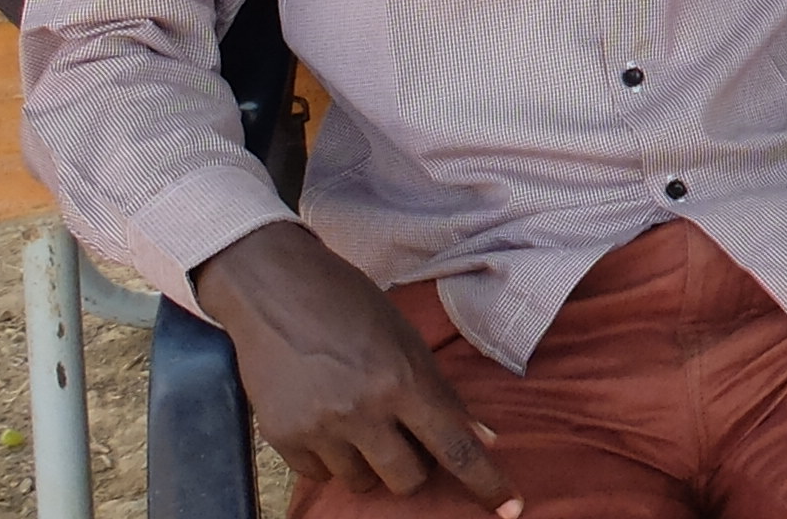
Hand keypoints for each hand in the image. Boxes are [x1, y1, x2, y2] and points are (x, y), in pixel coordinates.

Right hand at [191, 219, 517, 514]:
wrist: (276, 290)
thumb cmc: (351, 306)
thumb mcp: (408, 339)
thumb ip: (441, 393)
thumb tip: (482, 438)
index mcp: (404, 381)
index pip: (456, 447)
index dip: (486, 482)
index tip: (510, 509)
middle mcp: (363, 411)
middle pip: (407, 479)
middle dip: (415, 468)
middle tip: (404, 437)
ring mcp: (320, 427)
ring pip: (362, 482)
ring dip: (370, 463)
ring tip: (359, 422)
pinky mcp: (283, 437)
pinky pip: (319, 476)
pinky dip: (330, 459)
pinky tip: (325, 420)